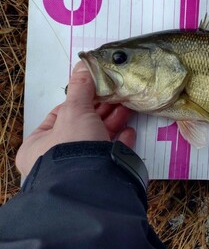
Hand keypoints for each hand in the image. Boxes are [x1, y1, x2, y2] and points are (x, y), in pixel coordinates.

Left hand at [16, 61, 135, 176]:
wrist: (92, 184)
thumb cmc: (73, 147)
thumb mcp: (76, 110)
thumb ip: (81, 86)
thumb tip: (86, 63)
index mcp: (39, 145)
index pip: (58, 116)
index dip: (79, 100)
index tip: (95, 90)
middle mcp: (55, 158)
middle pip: (81, 126)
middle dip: (101, 109)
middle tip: (116, 95)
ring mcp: (79, 168)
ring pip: (97, 140)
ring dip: (113, 122)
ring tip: (127, 107)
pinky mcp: (99, 176)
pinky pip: (110, 155)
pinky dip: (120, 142)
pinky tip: (129, 132)